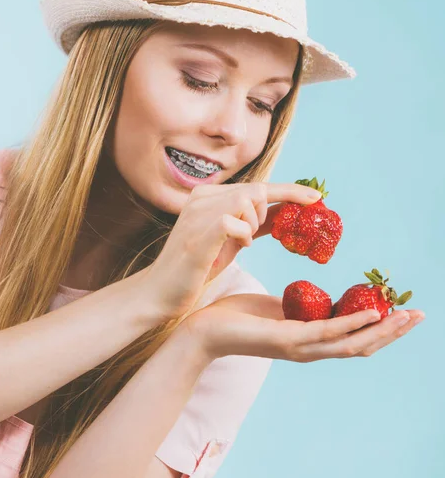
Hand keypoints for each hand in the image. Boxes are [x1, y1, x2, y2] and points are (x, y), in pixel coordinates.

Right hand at [146, 182, 320, 319]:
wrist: (160, 292)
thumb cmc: (198, 266)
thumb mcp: (232, 240)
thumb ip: (256, 223)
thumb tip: (290, 213)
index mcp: (207, 195)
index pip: (257, 186)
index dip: (289, 191)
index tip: (317, 197)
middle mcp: (201, 197)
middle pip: (257, 189)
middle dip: (268, 213)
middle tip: (253, 236)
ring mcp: (197, 212)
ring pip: (248, 200)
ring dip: (254, 224)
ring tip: (240, 243)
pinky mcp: (197, 233)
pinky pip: (235, 221)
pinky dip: (243, 234)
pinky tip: (236, 246)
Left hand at [180, 293, 424, 360]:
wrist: (202, 330)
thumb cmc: (235, 317)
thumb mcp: (275, 308)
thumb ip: (298, 307)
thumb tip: (314, 298)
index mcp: (308, 339)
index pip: (353, 337)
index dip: (381, 327)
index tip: (401, 310)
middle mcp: (310, 348)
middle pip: (362, 345)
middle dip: (393, 332)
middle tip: (419, 314)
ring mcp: (300, 347)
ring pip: (352, 343)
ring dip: (382, 330)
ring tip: (406, 315)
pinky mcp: (287, 339)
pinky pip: (327, 332)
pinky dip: (353, 323)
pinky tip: (371, 312)